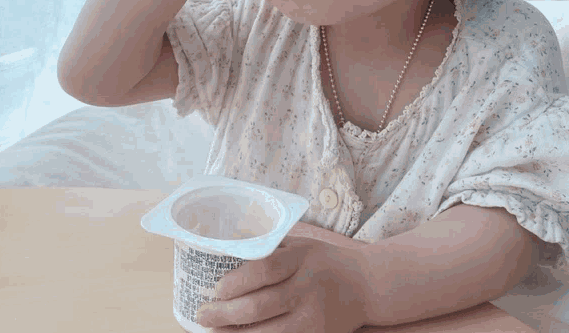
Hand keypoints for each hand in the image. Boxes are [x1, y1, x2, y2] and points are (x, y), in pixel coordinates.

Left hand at [195, 235, 370, 331]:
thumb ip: (272, 248)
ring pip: (268, 332)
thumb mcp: (302, 244)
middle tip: (202, 314)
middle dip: (225, 313)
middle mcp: (307, 287)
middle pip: (261, 304)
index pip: (265, 270)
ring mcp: (312, 316)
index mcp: (302, 258)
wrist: (366, 286)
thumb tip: (227, 250)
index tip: (216, 288)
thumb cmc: (324, 261)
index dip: (237, 281)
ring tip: (212, 332)